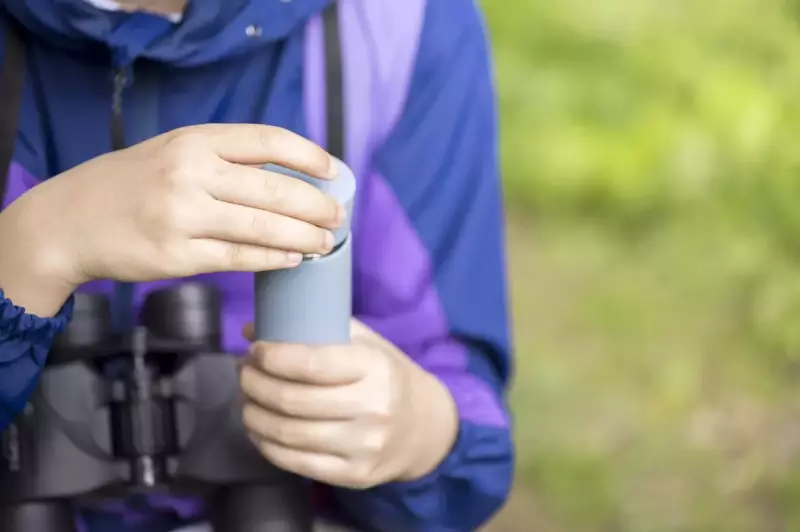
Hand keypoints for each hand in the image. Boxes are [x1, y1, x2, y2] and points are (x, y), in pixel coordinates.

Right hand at [0, 124, 343, 314]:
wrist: (70, 220)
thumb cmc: (133, 184)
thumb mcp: (175, 152)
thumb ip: (225, 158)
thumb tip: (291, 176)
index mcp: (195, 140)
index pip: (268, 140)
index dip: (309, 156)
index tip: (334, 170)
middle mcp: (191, 173)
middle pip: (275, 189)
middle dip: (317, 205)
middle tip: (338, 216)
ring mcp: (183, 216)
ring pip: (263, 227)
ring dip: (304, 237)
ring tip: (326, 242)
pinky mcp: (178, 255)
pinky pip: (240, 257)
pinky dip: (273, 259)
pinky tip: (293, 259)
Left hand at [239, 320, 458, 488]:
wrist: (424, 428)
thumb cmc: (387, 377)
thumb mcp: (368, 344)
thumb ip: (319, 329)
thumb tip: (253, 326)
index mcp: (375, 367)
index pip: (311, 363)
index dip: (273, 356)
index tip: (254, 348)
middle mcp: (372, 407)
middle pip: (293, 400)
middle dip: (255, 384)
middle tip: (244, 372)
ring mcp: (363, 446)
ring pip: (289, 434)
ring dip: (254, 415)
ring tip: (246, 400)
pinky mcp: (354, 475)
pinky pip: (296, 462)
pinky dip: (267, 445)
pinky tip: (258, 429)